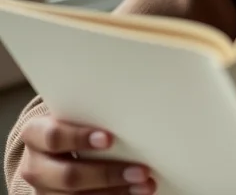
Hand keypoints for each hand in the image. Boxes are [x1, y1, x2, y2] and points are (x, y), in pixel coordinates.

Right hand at [18, 115, 154, 193]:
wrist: (51, 145)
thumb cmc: (71, 121)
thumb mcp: (73, 112)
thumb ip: (92, 111)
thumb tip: (134, 107)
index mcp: (35, 134)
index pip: (54, 136)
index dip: (80, 138)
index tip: (109, 139)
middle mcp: (34, 166)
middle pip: (68, 176)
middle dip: (107, 175)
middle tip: (141, 171)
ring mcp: (42, 190)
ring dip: (115, 192)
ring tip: (144, 185)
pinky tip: (132, 194)